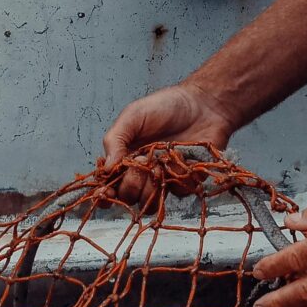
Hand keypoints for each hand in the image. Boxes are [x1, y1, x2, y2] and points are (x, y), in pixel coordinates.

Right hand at [100, 83, 238, 204]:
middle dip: (131, 185)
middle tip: (140, 164)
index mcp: (125, 157)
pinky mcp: (186, 180)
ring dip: (152, 187)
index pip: (109, 184)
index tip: (105, 192)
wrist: (202, 103)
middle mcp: (143, 172)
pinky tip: (181, 157)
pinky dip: (177, 176)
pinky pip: (178, 192)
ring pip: (151, 202)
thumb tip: (106, 169)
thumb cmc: (165, 106)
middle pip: (128, 197)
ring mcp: (164, 179)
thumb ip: (115, 140)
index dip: (105, 194)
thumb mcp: (133, 116)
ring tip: (159, 164)